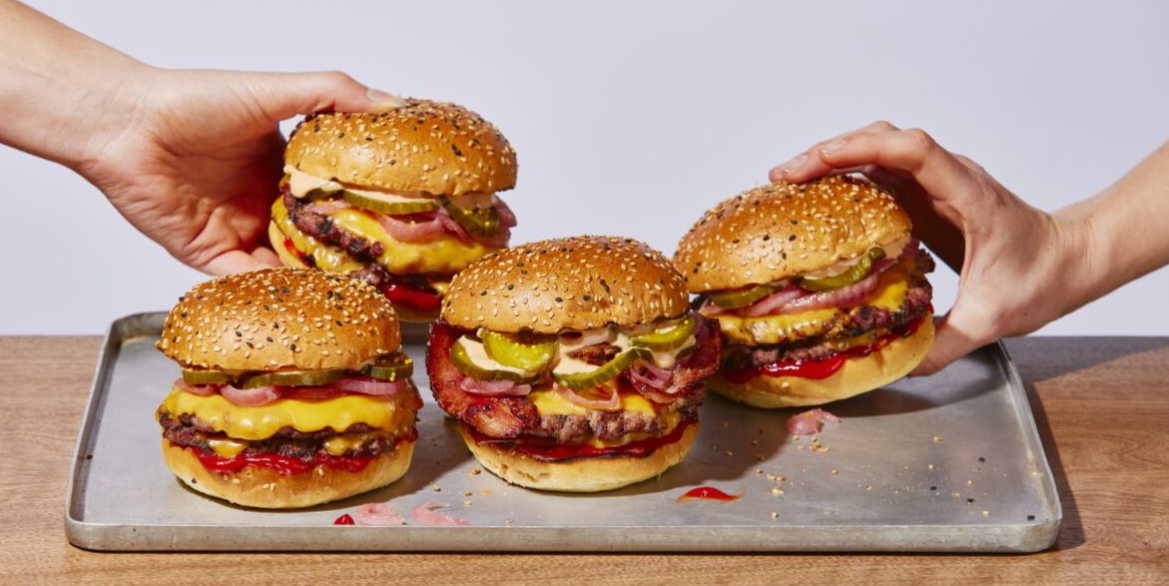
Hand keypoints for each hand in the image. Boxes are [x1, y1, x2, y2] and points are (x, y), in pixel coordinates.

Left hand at [75, 68, 403, 274]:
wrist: (127, 126)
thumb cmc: (192, 102)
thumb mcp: (274, 91)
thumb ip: (332, 95)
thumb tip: (391, 103)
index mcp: (283, 168)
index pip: (334, 198)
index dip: (363, 212)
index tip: (398, 224)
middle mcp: (263, 203)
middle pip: (315, 239)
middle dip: (345, 255)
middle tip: (384, 270)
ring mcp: (240, 232)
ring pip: (287, 268)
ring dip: (315, 282)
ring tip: (355, 293)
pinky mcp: (212, 258)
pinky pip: (250, 284)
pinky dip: (275, 293)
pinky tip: (306, 299)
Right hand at [769, 121, 1091, 374]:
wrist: (1071, 260)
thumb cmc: (1043, 277)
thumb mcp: (994, 318)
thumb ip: (946, 344)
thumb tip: (897, 365)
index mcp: (968, 194)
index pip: (913, 151)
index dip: (864, 148)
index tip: (821, 160)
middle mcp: (949, 178)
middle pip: (882, 140)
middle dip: (829, 152)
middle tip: (785, 178)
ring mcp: (936, 184)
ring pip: (877, 151)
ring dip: (832, 161)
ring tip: (790, 184)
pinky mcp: (927, 197)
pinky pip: (880, 175)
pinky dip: (845, 179)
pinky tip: (819, 201)